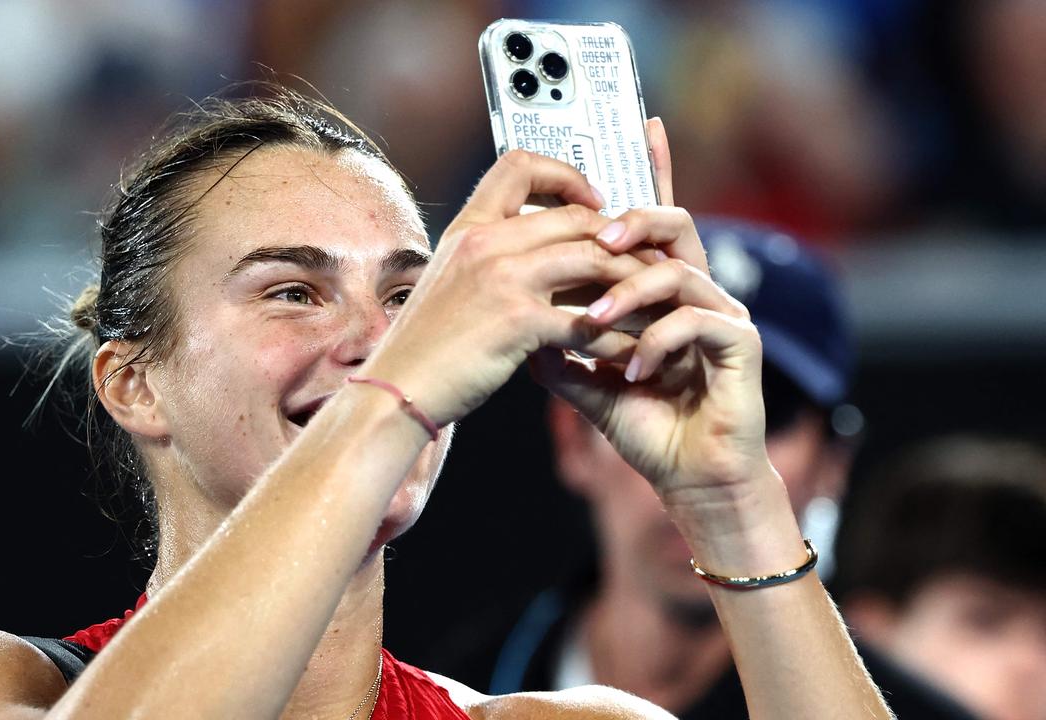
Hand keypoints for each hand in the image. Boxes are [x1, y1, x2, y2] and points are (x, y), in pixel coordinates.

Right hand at [362, 149, 654, 428]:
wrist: (396, 390)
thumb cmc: (425, 347)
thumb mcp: (450, 283)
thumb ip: (486, 259)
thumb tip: (536, 254)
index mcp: (468, 228)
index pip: (519, 164)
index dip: (566, 174)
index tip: (592, 199)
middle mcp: (484, 242)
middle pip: (575, 216)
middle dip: (621, 239)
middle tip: (645, 262)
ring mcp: (501, 278)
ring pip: (593, 259)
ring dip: (632, 283)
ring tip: (654, 304)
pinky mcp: (517, 320)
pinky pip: (588, 319)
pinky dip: (616, 336)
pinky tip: (630, 352)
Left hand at [528, 119, 771, 509]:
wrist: (688, 480)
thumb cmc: (646, 426)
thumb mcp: (587, 381)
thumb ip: (559, 348)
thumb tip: (517, 321)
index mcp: (662, 291)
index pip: (652, 223)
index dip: (652, 170)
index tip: (638, 126)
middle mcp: (696, 290)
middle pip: (672, 224)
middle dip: (631, 222)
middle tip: (595, 235)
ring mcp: (723, 313)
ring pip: (678, 270)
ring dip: (629, 295)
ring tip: (593, 324)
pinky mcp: (741, 344)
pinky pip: (698, 320)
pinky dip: (657, 342)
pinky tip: (634, 372)